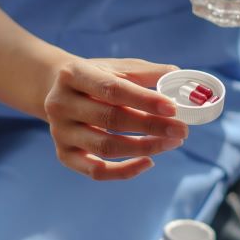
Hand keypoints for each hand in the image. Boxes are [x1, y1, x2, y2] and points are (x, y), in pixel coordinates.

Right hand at [43, 58, 188, 180]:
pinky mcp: (64, 154)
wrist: (57, 91)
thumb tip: (178, 78)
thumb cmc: (97, 78)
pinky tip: (149, 162)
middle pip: (110, 119)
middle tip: (182, 130)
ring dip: (143, 148)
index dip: (144, 100)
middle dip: (151, 126)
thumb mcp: (118, 67)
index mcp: (72, 74)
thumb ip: (147, 73)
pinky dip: (124, 171)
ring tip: (171, 143)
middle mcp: (60, 104)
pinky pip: (96, 171)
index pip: (112, 89)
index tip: (173, 108)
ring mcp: (60, 132)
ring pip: (105, 147)